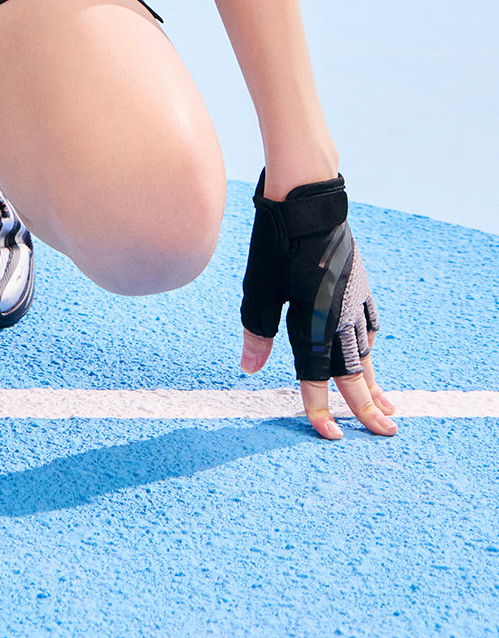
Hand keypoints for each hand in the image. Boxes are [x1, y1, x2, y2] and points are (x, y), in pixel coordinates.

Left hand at [239, 171, 396, 441]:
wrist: (308, 202)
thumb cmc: (277, 243)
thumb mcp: (259, 290)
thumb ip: (257, 332)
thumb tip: (250, 369)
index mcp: (313, 322)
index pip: (317, 377)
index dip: (319, 408)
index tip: (328, 435)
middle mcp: (340, 316)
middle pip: (355, 372)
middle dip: (368, 407)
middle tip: (386, 433)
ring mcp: (354, 299)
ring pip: (366, 351)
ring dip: (375, 380)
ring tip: (388, 405)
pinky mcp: (359, 284)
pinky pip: (369, 324)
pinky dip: (370, 344)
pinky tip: (369, 350)